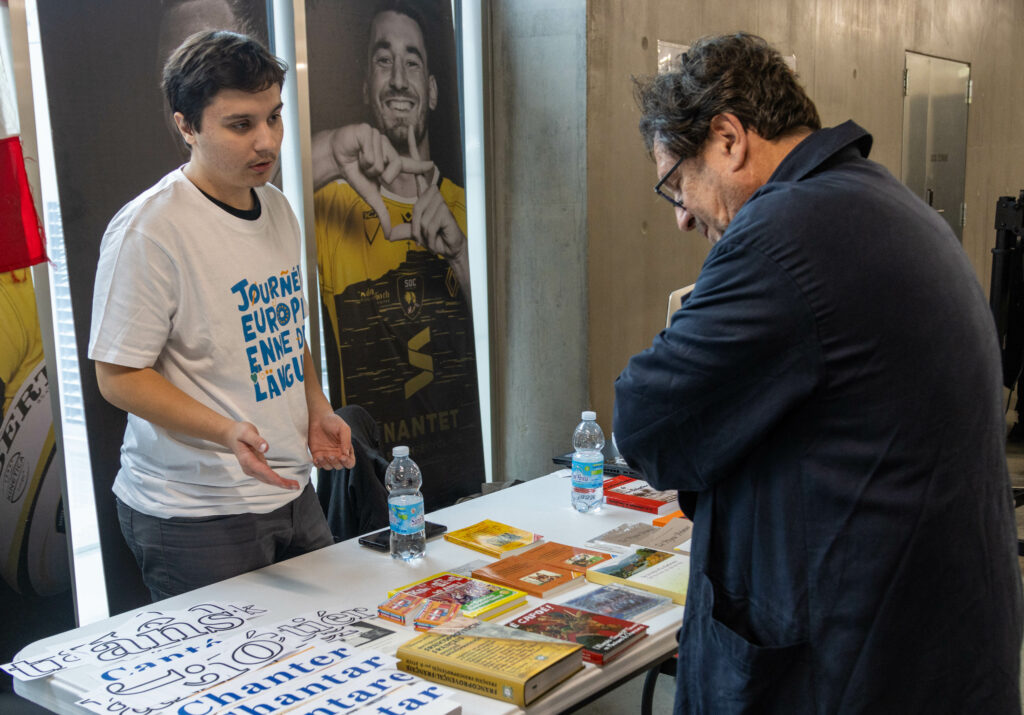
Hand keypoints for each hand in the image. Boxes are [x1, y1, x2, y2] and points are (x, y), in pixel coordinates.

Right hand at [226, 421, 299, 490]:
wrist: (232, 436)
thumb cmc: (240, 432)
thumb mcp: (247, 432)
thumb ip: (256, 440)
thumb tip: (265, 448)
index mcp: (246, 460)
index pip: (262, 470)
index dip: (273, 477)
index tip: (283, 482)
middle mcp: (249, 468)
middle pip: (266, 478)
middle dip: (281, 483)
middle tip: (296, 486)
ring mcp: (252, 469)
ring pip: (268, 480)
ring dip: (281, 484)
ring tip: (295, 486)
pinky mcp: (257, 468)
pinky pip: (268, 477)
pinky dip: (277, 480)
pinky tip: (286, 482)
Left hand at [308, 410, 355, 470]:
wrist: (318, 418)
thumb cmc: (333, 421)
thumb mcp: (343, 428)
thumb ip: (346, 440)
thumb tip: (346, 454)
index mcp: (346, 449)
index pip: (350, 462)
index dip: (347, 462)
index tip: (342, 457)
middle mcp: (337, 454)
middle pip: (339, 466)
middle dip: (335, 463)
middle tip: (331, 455)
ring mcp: (327, 456)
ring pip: (328, 467)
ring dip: (326, 464)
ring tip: (321, 456)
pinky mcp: (317, 455)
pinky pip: (318, 465)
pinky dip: (318, 464)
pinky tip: (316, 458)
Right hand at [322, 124, 431, 236]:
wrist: (334, 159)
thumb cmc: (354, 173)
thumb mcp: (370, 195)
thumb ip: (382, 212)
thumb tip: (388, 234)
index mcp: (390, 161)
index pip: (409, 165)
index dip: (420, 166)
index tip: (432, 165)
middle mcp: (388, 148)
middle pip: (395, 166)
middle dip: (380, 174)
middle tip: (366, 168)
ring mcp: (379, 137)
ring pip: (381, 161)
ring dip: (367, 165)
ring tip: (360, 160)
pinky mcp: (369, 131)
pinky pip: (371, 153)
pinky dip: (361, 157)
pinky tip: (356, 152)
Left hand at [388, 129, 466, 261]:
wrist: (450, 248)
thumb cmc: (435, 237)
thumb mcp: (415, 233)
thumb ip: (401, 231)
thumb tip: (388, 235)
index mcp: (425, 193)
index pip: (417, 168)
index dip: (413, 148)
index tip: (409, 129)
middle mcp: (433, 193)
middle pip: (416, 209)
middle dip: (418, 228)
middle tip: (427, 236)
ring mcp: (439, 201)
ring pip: (420, 217)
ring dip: (423, 232)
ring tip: (432, 235)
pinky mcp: (443, 210)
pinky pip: (426, 224)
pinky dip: (428, 235)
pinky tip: (437, 235)